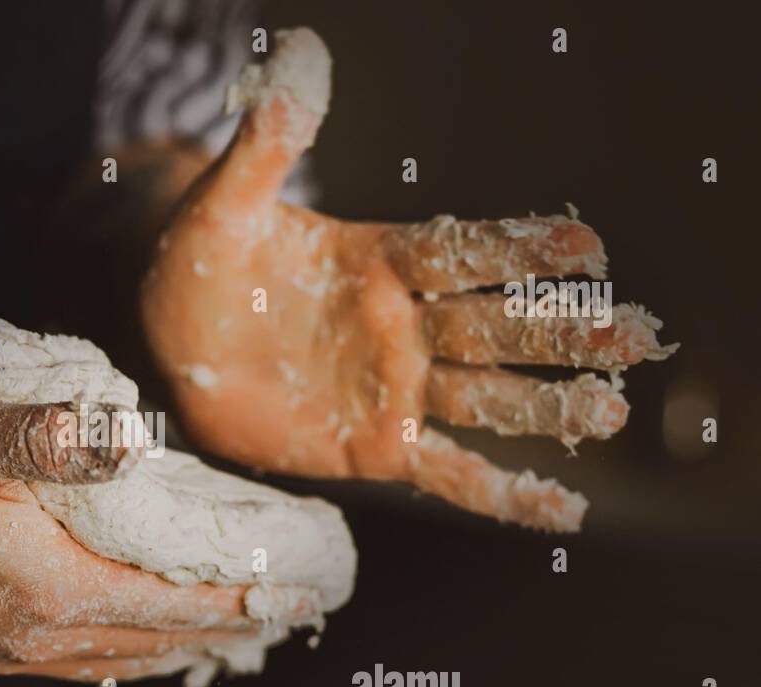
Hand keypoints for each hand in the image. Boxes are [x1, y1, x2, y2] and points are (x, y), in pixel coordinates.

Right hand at [0, 386, 314, 679]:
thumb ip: (49, 439)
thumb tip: (126, 438)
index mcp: (48, 586)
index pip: (175, 601)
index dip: (244, 595)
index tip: (300, 591)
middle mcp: (34, 632)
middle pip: (158, 638)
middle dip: (229, 626)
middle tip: (287, 613)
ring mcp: (3, 645)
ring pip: (120, 658)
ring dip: (181, 645)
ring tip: (228, 632)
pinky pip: (78, 661)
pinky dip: (127, 653)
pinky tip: (131, 643)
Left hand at [140, 28, 674, 531]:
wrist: (170, 350)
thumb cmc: (199, 271)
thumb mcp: (225, 206)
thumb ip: (268, 145)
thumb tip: (300, 55)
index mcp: (380, 260)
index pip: (462, 251)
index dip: (520, 250)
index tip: (585, 247)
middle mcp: (404, 325)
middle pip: (495, 327)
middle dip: (560, 331)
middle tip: (632, 334)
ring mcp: (397, 389)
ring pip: (488, 398)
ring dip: (549, 407)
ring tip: (610, 411)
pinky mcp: (378, 448)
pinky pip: (451, 475)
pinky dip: (504, 496)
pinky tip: (561, 513)